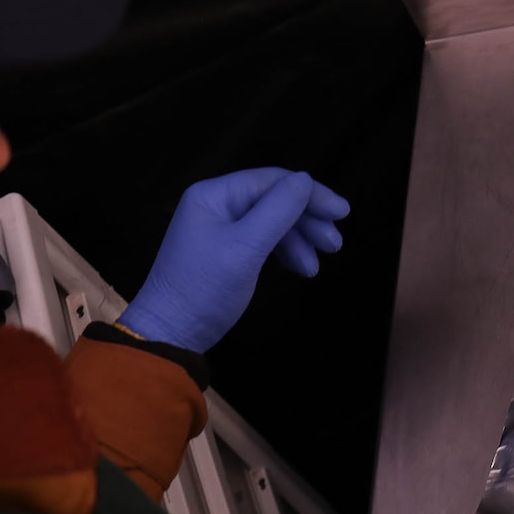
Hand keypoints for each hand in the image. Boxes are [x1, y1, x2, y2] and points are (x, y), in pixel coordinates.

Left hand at [118, 168, 349, 351]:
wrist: (170, 334)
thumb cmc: (205, 288)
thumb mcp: (246, 248)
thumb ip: (279, 210)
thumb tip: (307, 180)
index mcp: (214, 195)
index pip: (272, 181)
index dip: (310, 193)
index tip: (343, 212)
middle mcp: (217, 204)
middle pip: (274, 200)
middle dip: (306, 221)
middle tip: (335, 245)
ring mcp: (220, 228)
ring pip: (272, 222)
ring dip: (299, 240)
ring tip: (316, 266)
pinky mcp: (226, 251)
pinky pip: (263, 240)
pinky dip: (284, 252)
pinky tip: (301, 268)